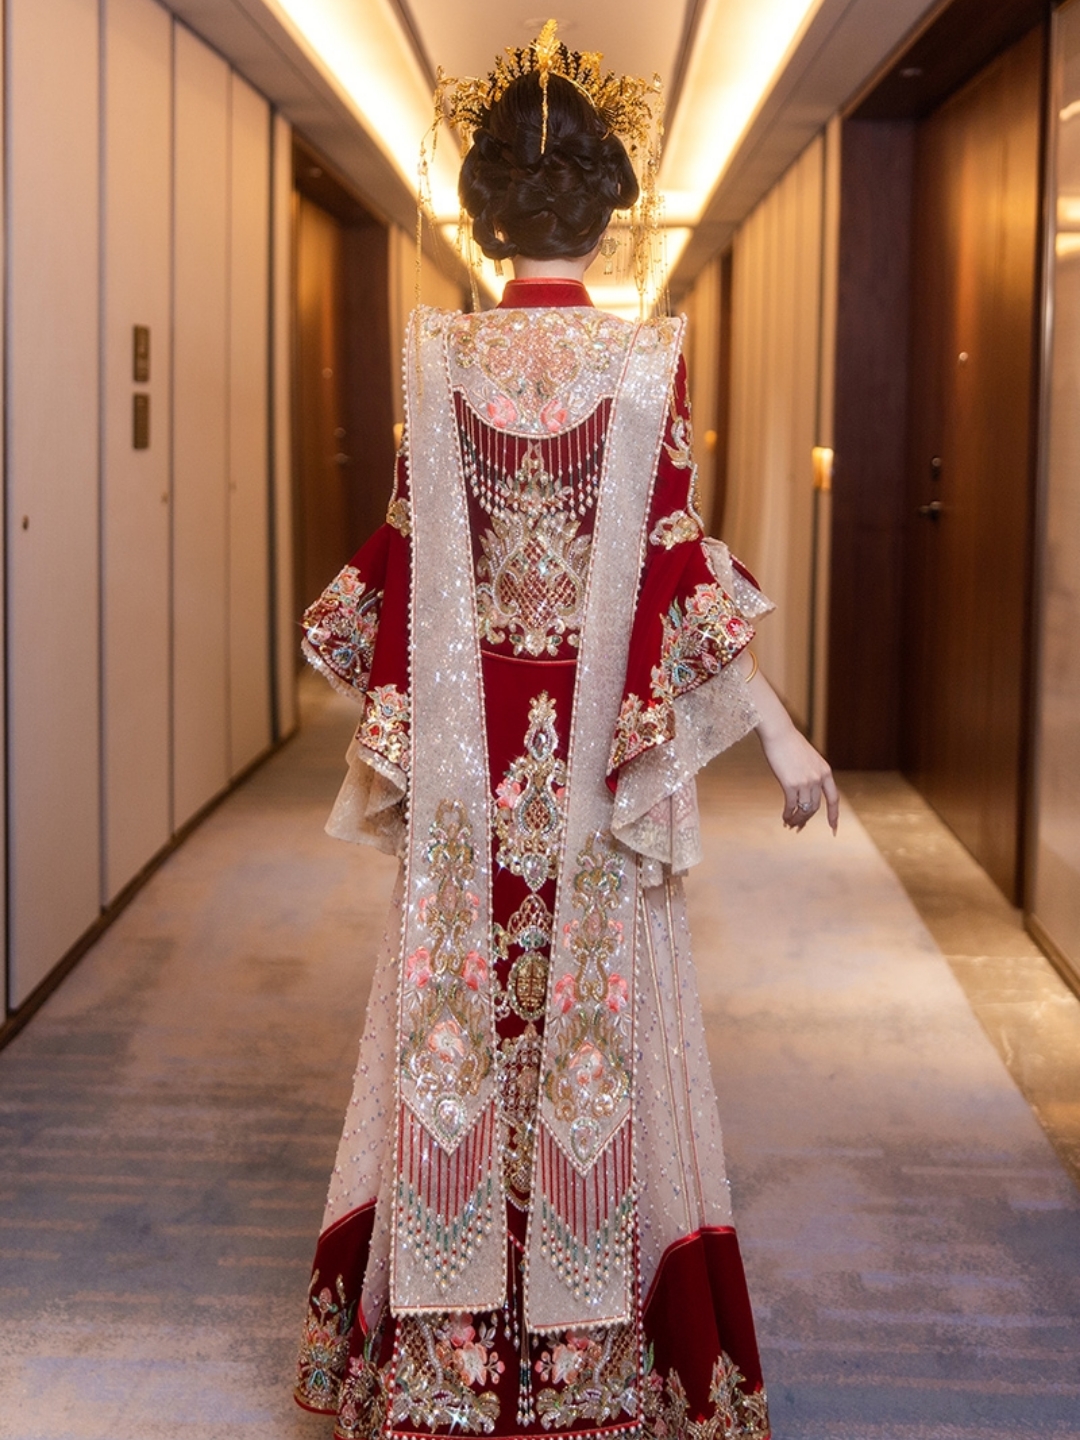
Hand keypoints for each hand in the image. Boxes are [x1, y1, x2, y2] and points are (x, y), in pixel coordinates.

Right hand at [739, 653, 839, 832]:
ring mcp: (805, 781)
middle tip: (798, 828)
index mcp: (825, 771)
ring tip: (789, 824)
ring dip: (797, 819)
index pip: (833, 798)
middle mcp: (818, 778)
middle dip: (807, 820)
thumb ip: (810, 775)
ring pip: (805, 809)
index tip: (833, 829)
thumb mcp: (808, 759)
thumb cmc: (789, 744)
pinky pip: (791, 805)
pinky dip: (788, 814)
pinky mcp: (790, 784)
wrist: (778, 732)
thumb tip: (804, 793)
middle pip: (816, 807)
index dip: (834, 815)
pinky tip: (784, 818)